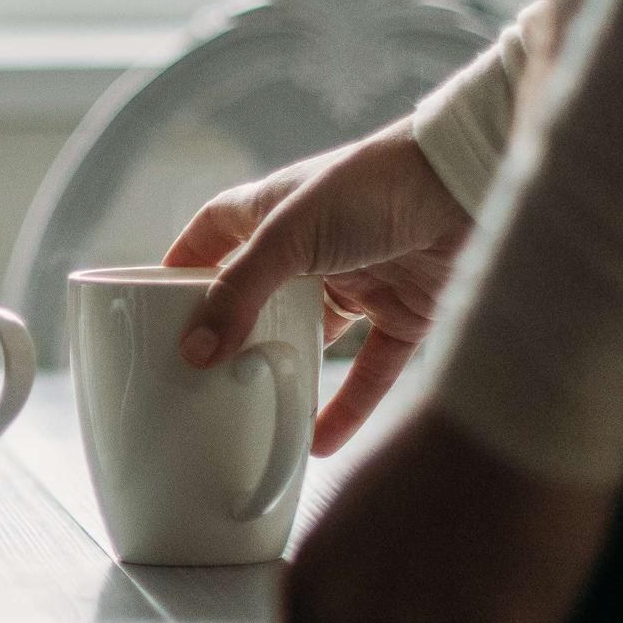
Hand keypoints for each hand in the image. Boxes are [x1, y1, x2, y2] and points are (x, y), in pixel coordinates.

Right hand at [163, 119, 472, 452]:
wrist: (472, 182)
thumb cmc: (375, 183)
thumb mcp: (290, 233)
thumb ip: (240, 290)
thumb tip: (194, 352)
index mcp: (272, 212)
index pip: (210, 238)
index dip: (181, 270)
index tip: (150, 311)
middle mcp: (310, 247)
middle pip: (256, 299)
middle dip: (230, 339)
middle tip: (196, 383)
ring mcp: (357, 281)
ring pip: (311, 340)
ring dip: (286, 375)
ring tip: (251, 417)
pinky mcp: (403, 314)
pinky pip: (369, 372)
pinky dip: (347, 407)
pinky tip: (320, 441)